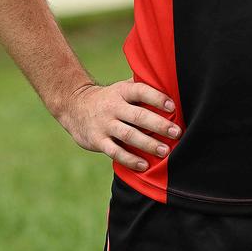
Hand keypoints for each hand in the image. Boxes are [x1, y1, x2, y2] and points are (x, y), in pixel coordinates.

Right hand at [58, 79, 180, 172]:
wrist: (74, 106)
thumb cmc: (110, 98)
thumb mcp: (122, 88)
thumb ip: (142, 87)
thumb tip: (171, 85)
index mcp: (122, 91)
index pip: (141, 91)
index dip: (157, 98)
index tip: (173, 106)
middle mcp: (113, 107)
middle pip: (138, 116)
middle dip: (158, 125)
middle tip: (176, 133)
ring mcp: (105, 125)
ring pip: (128, 135)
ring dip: (148, 144)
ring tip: (165, 151)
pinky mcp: (98, 141)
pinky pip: (115, 152)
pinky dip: (130, 159)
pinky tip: (144, 165)